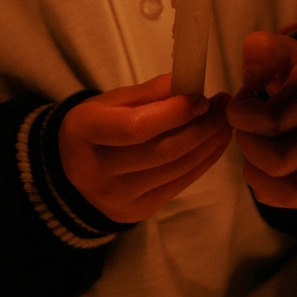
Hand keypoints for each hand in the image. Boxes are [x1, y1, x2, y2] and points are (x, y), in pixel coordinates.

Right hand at [58, 74, 231, 223]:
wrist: (71, 174)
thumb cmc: (95, 128)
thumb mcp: (110, 102)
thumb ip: (148, 93)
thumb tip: (188, 84)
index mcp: (84, 132)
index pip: (134, 127)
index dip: (173, 113)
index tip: (202, 98)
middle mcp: (98, 170)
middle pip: (161, 151)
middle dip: (201, 128)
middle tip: (225, 107)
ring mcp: (118, 197)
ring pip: (175, 169)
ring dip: (207, 145)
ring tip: (225, 123)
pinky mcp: (138, 211)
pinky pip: (178, 184)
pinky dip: (202, 163)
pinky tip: (215, 144)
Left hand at [226, 30, 296, 208]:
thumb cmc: (295, 73)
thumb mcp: (280, 49)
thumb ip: (259, 53)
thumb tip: (251, 81)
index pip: (269, 120)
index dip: (240, 113)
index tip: (242, 100)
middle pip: (276, 161)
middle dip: (246, 144)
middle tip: (246, 128)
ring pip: (287, 191)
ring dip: (255, 172)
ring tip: (253, 149)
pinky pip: (288, 202)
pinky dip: (264, 189)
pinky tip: (262, 165)